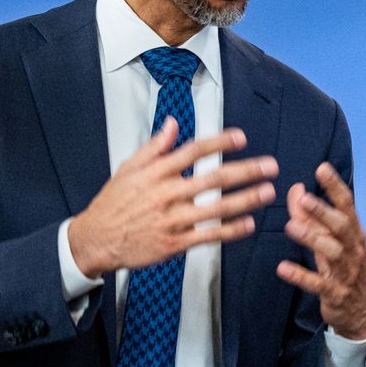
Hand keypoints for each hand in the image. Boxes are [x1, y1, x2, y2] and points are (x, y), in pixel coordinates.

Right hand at [68, 119, 278, 277]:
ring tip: (268, 192)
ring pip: (216, 208)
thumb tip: (174, 123)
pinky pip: (209, 235)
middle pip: (213, 178)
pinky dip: (231, 230)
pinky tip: (249, 223)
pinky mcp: (175, 243)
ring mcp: (172, 220)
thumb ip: (155, 147)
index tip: (241, 138)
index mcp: (156, 172)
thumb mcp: (129, 168)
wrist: (95, 239)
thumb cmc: (114, 202)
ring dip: (246, 200)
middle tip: (270, 166)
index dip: (219, 143)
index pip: (194, 151)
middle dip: (246, 171)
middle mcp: (167, 194)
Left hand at [276, 163, 365, 339]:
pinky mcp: (335, 293)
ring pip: (332, 252)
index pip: (347, 205)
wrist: (360, 311)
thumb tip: (296, 188)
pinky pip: (318, 283)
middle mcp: (353, 249)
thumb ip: (311, 215)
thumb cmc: (343, 267)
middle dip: (323, 211)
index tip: (322, 168)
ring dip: (312, 238)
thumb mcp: (329, 240)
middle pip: (341, 226)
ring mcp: (346, 271)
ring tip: (291, 226)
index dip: (335, 186)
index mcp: (354, 232)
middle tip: (304, 198)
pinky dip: (300, 275)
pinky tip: (282, 268)